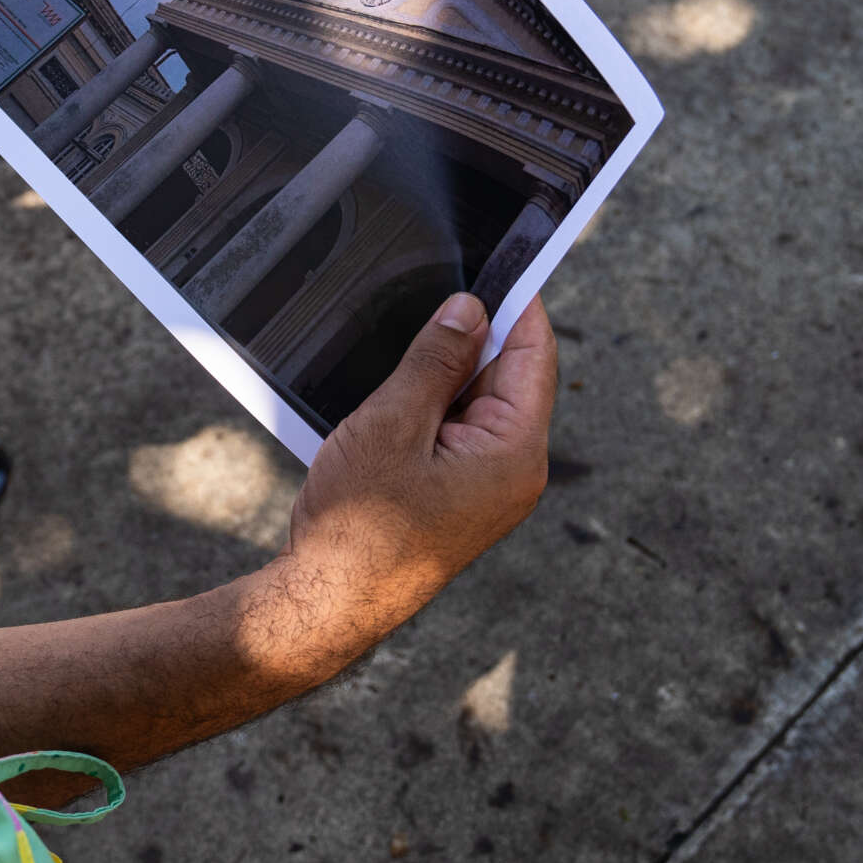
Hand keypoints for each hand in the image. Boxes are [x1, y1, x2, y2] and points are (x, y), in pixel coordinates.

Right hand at [282, 293, 555, 635]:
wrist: (328, 603)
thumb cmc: (359, 527)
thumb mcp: (393, 422)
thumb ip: (436, 359)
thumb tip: (469, 310)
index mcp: (516, 453)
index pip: (533, 355)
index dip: (517, 303)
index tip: (503, 259)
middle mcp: (514, 471)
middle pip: (507, 376)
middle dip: (469, 337)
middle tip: (428, 296)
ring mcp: (487, 488)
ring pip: (475, 403)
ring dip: (441, 375)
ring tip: (399, 354)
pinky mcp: (458, 496)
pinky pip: (455, 432)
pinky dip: (429, 407)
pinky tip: (392, 396)